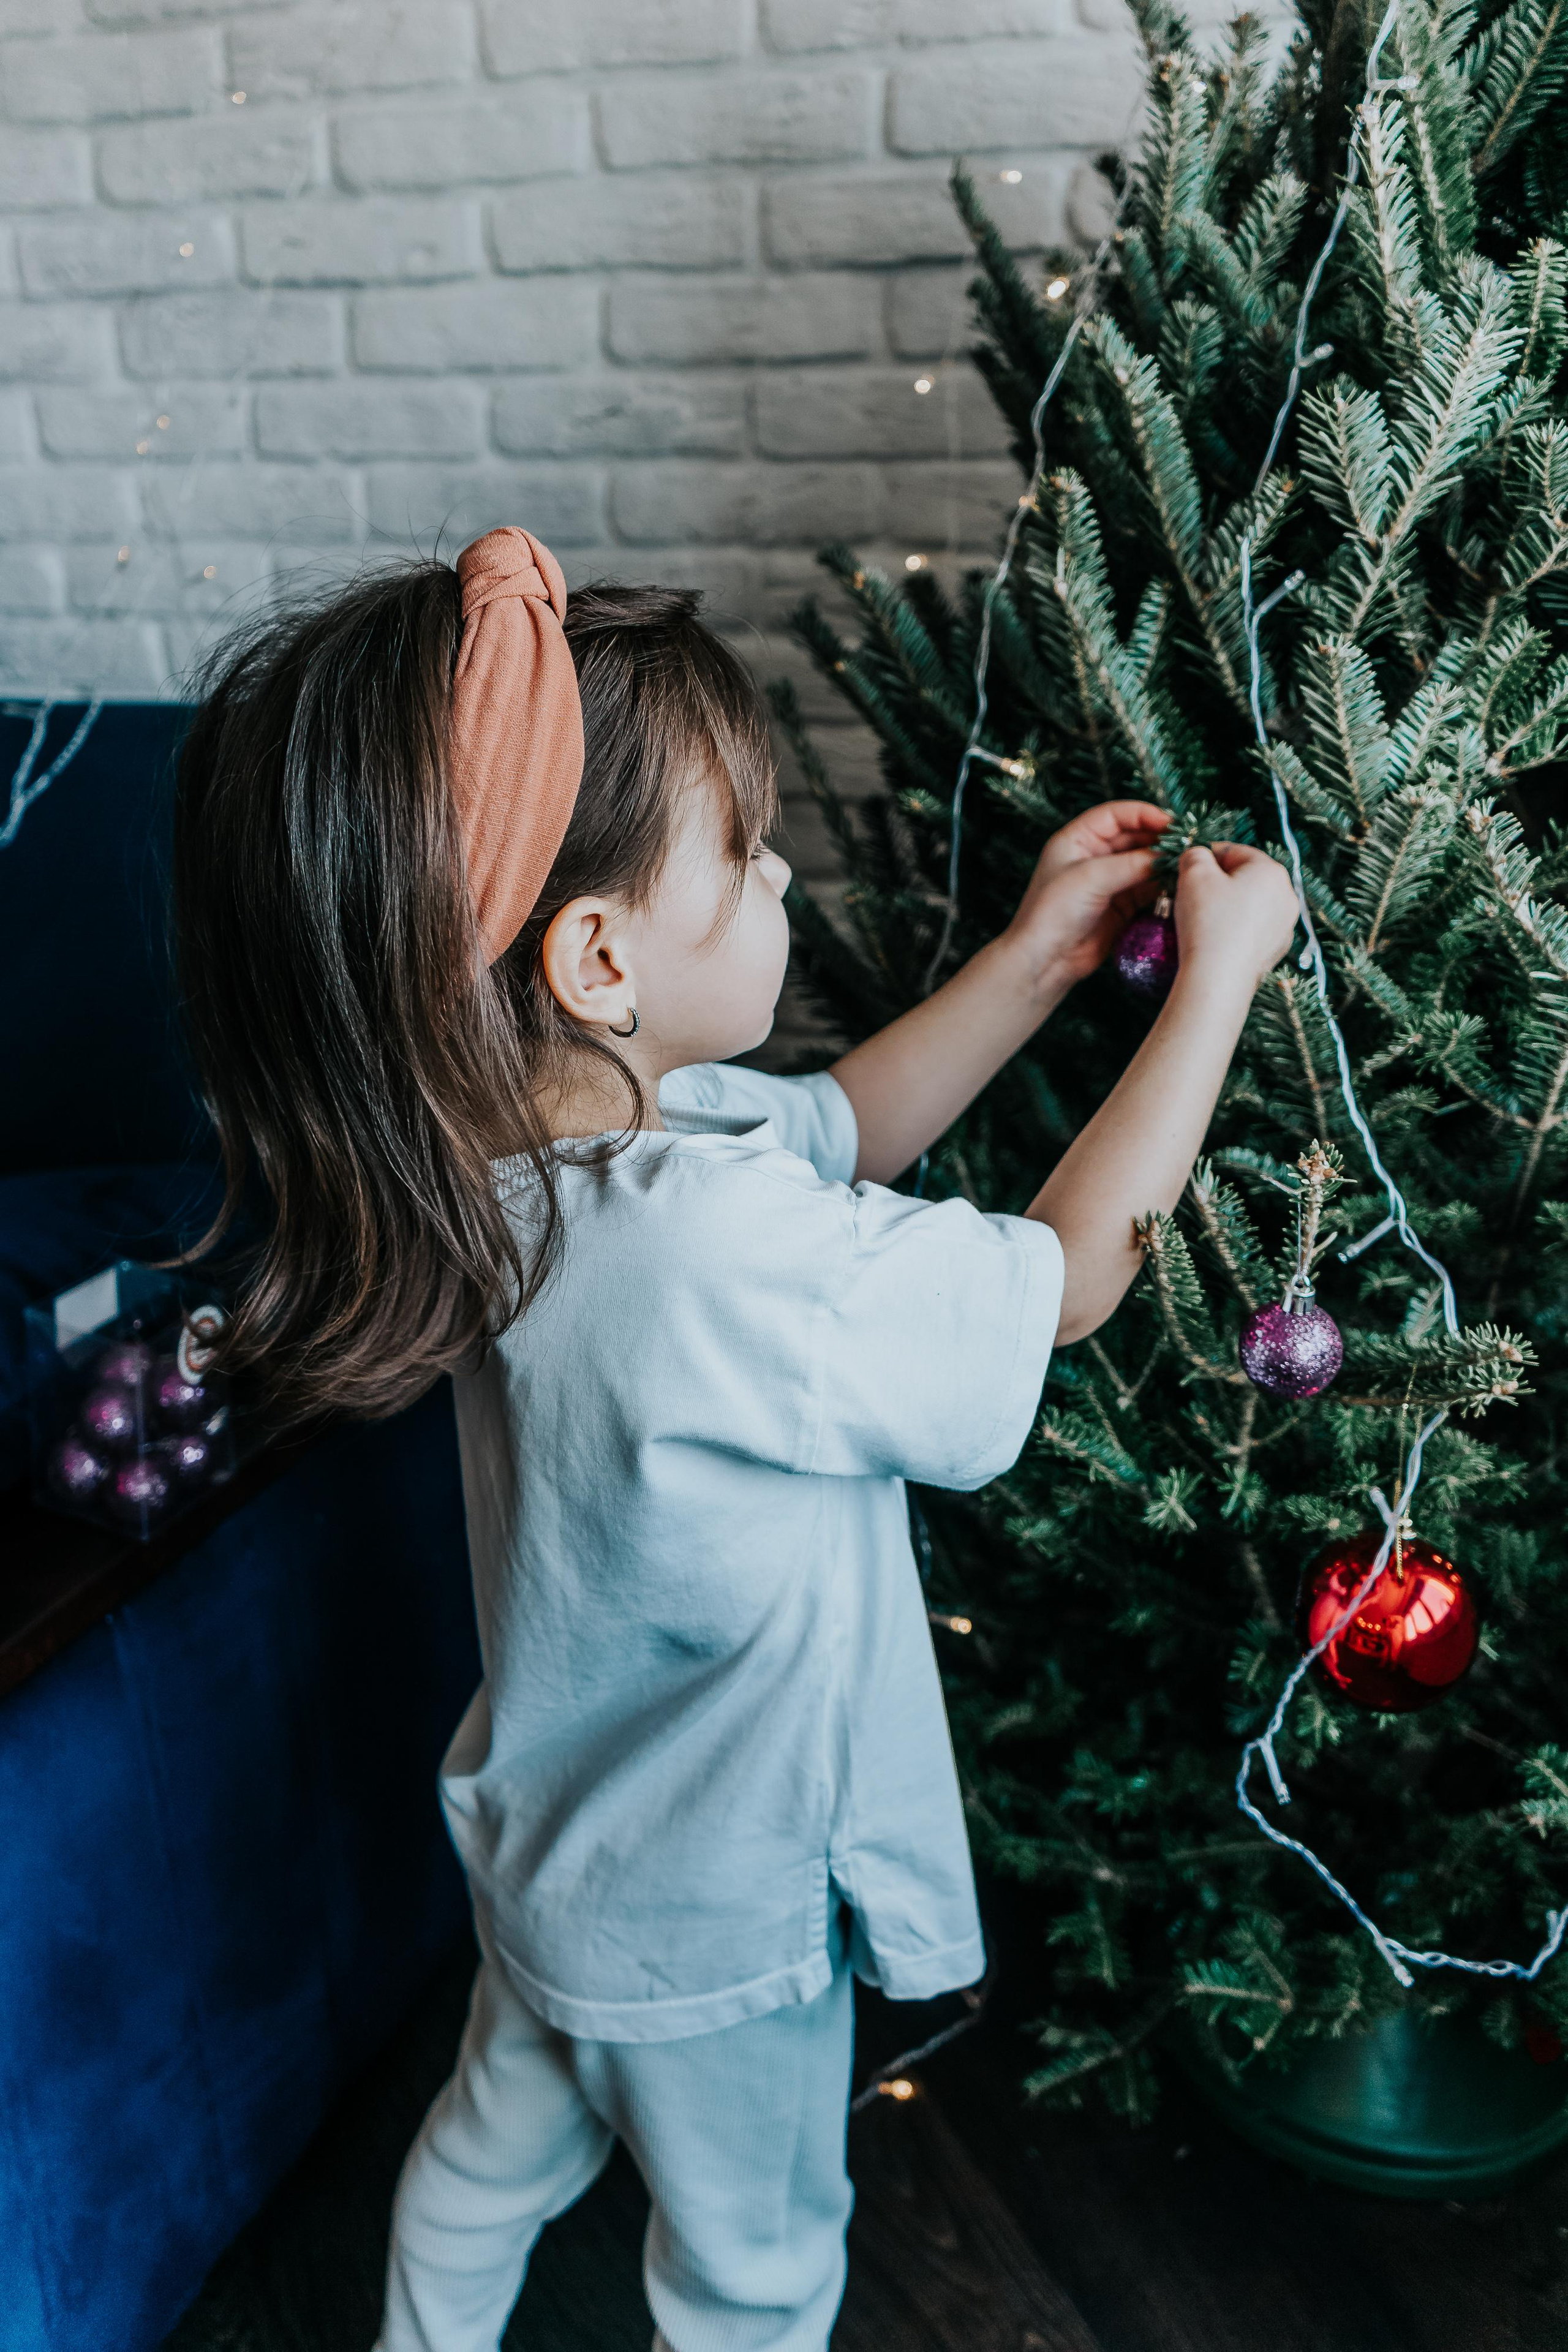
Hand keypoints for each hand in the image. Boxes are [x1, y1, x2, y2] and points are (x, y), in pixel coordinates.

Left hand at [1002, 800, 1171, 990]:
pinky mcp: (1119, 906)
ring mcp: (1107, 881)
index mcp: (1077, 839)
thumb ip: (1132, 863)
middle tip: (1186, 846)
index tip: (1172, 823)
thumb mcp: (1092, 877)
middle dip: (1159, 840)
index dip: (1144, 814)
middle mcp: (1093, 856)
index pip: (1116, 815)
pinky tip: (1178, 886)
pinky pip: (1146, 889)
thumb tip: (1167, 855)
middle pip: (1133, 837)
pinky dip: (1162, 887)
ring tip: (1186, 866)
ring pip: (1143, 864)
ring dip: (1163, 864)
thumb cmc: (1054, 911)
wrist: (1045, 960)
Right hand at [1173, 842, 1298, 991]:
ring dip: (1229, 906)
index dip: (1207, 858)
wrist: (1218, 979)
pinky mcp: (1276, 950)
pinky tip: (1218, 939)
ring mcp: (1286, 925)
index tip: (1187, 871)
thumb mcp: (1193, 874)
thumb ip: (1195, 854)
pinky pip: (1253, 930)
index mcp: (1271, 870)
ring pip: (1251, 905)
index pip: (1235, 851)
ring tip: (1203, 920)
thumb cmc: (1208, 921)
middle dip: (1219, 883)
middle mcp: (1287, 895)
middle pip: (1246, 878)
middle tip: (1192, 896)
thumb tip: (1198, 856)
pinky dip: (1237, 930)